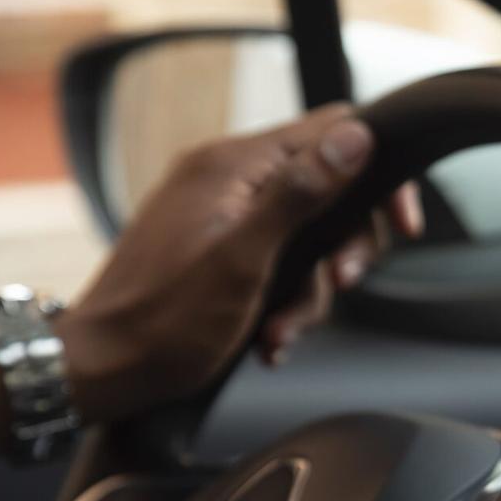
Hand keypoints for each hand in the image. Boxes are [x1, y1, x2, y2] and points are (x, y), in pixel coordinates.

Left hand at [55, 103, 422, 422]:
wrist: (101, 368)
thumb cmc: (164, 322)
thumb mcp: (245, 258)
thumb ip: (301, 193)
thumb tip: (355, 138)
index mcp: (232, 165)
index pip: (332, 131)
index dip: (378, 175)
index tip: (399, 227)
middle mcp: (227, 178)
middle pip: (328, 189)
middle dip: (344, 246)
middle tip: (338, 284)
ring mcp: (221, 213)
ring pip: (307, 236)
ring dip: (310, 289)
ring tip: (280, 327)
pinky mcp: (217, 248)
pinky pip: (277, 261)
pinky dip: (283, 300)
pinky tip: (266, 333)